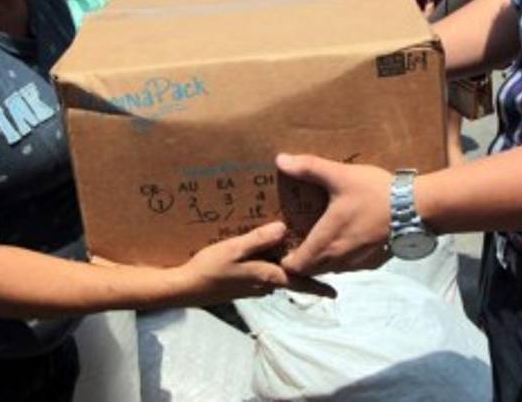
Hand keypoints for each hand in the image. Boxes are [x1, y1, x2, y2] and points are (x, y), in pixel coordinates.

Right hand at [172, 221, 333, 305]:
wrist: (186, 288)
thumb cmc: (210, 268)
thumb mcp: (234, 249)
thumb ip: (258, 240)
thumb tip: (284, 229)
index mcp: (267, 277)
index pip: (299, 283)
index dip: (317, 287)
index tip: (335, 293)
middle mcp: (264, 284)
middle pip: (291, 278)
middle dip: (305, 270)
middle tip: (321, 256)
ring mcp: (253, 286)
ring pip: (277, 274)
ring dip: (287, 265)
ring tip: (296, 248)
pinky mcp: (243, 283)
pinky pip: (265, 272)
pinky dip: (271, 263)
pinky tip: (268, 251)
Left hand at [276, 153, 391, 275]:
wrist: (417, 208)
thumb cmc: (375, 192)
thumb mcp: (340, 175)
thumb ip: (309, 167)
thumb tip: (280, 160)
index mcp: (326, 241)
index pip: (295, 266)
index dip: (284, 259)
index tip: (281, 244)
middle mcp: (339, 259)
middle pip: (310, 270)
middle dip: (300, 261)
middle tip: (294, 241)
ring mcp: (357, 263)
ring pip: (330, 269)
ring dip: (320, 260)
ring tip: (316, 239)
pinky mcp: (373, 262)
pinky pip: (348, 267)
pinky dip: (340, 259)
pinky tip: (344, 240)